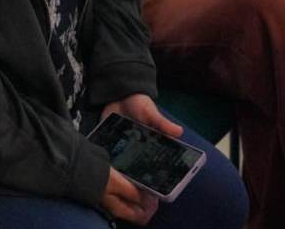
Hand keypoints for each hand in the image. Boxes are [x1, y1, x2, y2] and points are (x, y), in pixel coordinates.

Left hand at [98, 94, 181, 223]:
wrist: (118, 94)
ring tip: (120, 184)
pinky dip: (107, 163)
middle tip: (137, 189)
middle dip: (139, 178)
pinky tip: (104, 171)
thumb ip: (162, 123)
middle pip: (139, 168)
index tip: (158, 186)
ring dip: (122, 173)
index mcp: (151, 144)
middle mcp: (137, 150)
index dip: (157, 174)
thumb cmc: (140, 104)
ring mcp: (123, 148)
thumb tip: (179, 132)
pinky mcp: (109, 144)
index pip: (155, 162)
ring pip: (123, 166)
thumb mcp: (151, 113)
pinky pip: (108, 157)